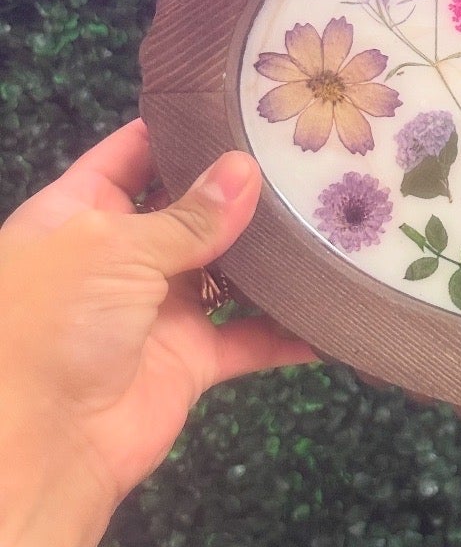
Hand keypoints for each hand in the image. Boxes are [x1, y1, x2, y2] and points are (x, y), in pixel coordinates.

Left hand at [0, 116, 316, 514]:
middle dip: (238, 188)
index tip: (240, 103)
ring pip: (224, 271)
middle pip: (187, 210)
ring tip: (330, 214)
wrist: (40, 444)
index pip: (130, 155)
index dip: (177, 127)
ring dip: (270, 254)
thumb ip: (187, 215)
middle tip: (306, 153)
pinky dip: (290, 331)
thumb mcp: (113, 249)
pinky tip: (335, 309)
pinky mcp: (189, 360)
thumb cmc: (52, 324)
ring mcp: (156, 310)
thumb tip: (246, 170)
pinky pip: (248, 338)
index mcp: (79, 214)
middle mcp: (118, 257)